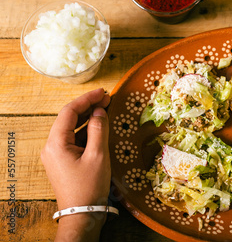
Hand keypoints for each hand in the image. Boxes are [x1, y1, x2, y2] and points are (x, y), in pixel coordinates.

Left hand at [41, 88, 110, 240]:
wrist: (83, 213)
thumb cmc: (89, 186)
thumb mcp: (98, 155)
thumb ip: (99, 129)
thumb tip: (99, 111)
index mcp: (56, 143)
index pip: (69, 112)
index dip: (86, 99)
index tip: (103, 93)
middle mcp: (52, 147)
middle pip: (68, 118)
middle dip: (88, 107)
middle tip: (107, 99)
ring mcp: (56, 154)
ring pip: (72, 128)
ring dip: (88, 118)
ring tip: (105, 109)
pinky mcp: (63, 161)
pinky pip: (74, 140)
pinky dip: (87, 131)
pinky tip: (100, 127)